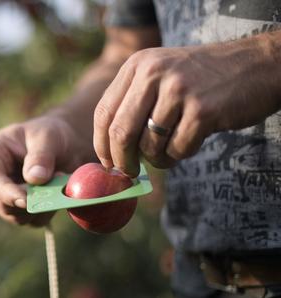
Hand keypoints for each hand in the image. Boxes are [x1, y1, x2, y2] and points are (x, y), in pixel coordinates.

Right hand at [0, 116, 94, 225]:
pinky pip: (30, 221)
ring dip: (40, 206)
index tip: (25, 201)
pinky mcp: (18, 210)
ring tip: (58, 182)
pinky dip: (47, 212)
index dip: (5, 192)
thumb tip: (34, 179)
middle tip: (56, 180)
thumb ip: (41, 156)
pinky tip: (57, 193)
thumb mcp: (48, 137)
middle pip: (0, 203)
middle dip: (29, 200)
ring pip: (15, 216)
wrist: (63, 146)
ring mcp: (3, 197)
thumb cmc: (49, 135)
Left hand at [93, 34, 280, 176]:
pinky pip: (177, 150)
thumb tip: (109, 151)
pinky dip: (179, 155)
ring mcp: (178, 90)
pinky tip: (190, 142)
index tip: (107, 162)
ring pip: (149, 145)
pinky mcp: (202, 110)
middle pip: (120, 132)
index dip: (102, 144)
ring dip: (157, 158)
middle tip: (129, 172)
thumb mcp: (161, 74)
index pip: (104, 112)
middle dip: (122, 160)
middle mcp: (153, 73)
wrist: (256, 64)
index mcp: (138, 65)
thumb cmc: (201, 79)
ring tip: (170, 148)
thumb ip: (133, 103)